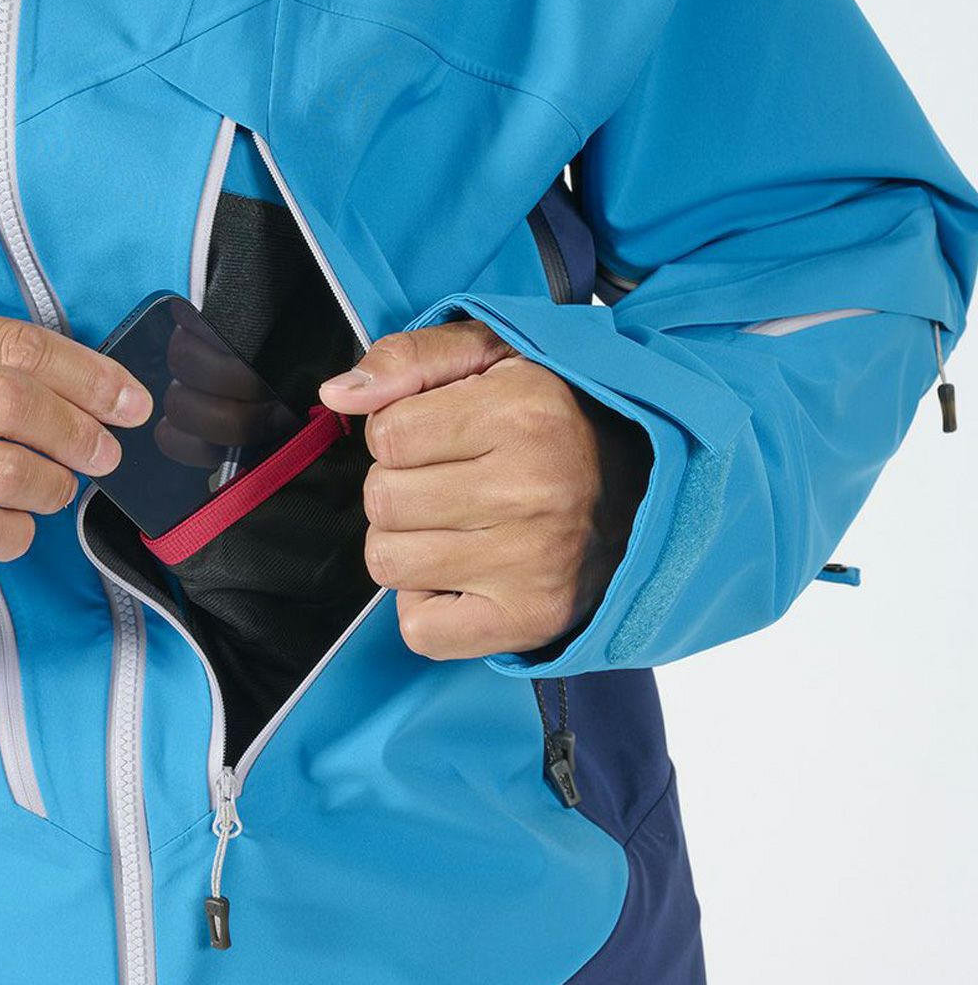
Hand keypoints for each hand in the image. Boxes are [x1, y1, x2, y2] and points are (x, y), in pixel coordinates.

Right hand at [0, 295, 151, 569]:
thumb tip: (98, 387)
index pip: (21, 346)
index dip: (92, 377)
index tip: (131, 402)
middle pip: (18, 405)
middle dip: (82, 432)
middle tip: (106, 452)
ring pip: (9, 473)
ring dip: (56, 485)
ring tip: (58, 487)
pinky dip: (21, 531)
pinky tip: (20, 521)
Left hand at [319, 321, 650, 660]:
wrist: (646, 491)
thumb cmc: (554, 417)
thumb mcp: (492, 356)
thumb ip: (409, 359)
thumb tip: (337, 395)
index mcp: (523, 411)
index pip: (385, 436)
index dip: (399, 434)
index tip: (443, 435)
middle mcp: (532, 489)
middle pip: (381, 501)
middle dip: (401, 488)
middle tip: (453, 482)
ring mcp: (533, 562)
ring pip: (388, 562)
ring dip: (407, 545)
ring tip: (458, 526)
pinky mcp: (530, 619)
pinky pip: (419, 628)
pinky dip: (426, 605)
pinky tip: (464, 573)